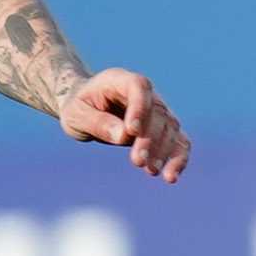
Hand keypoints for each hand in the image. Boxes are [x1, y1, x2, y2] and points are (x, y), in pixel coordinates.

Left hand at [62, 68, 190, 181]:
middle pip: (156, 112)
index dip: (139, 108)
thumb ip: (98, 122)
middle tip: (138, 161)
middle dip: (149, 138)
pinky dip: (178, 157)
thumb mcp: (76, 113)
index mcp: (120, 80)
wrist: (87, 107)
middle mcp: (144, 93)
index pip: (138, 87)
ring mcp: (157, 109)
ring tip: (150, 170)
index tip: (132, 132)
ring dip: (164, 150)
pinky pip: (178, 141)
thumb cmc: (79, 107)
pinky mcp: (162, 128)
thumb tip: (124, 136)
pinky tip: (171, 176)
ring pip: (170, 127)